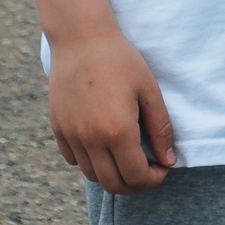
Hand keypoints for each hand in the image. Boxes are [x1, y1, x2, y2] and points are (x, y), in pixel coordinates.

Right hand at [46, 29, 175, 193]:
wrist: (81, 39)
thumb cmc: (120, 60)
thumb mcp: (149, 90)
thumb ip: (160, 128)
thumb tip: (167, 161)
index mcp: (117, 131)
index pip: (136, 177)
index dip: (153, 179)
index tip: (161, 168)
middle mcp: (90, 139)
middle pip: (113, 185)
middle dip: (135, 184)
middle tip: (147, 168)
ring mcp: (71, 136)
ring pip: (92, 176)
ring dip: (112, 174)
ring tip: (127, 156)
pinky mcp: (58, 129)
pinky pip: (74, 160)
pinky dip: (91, 161)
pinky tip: (104, 143)